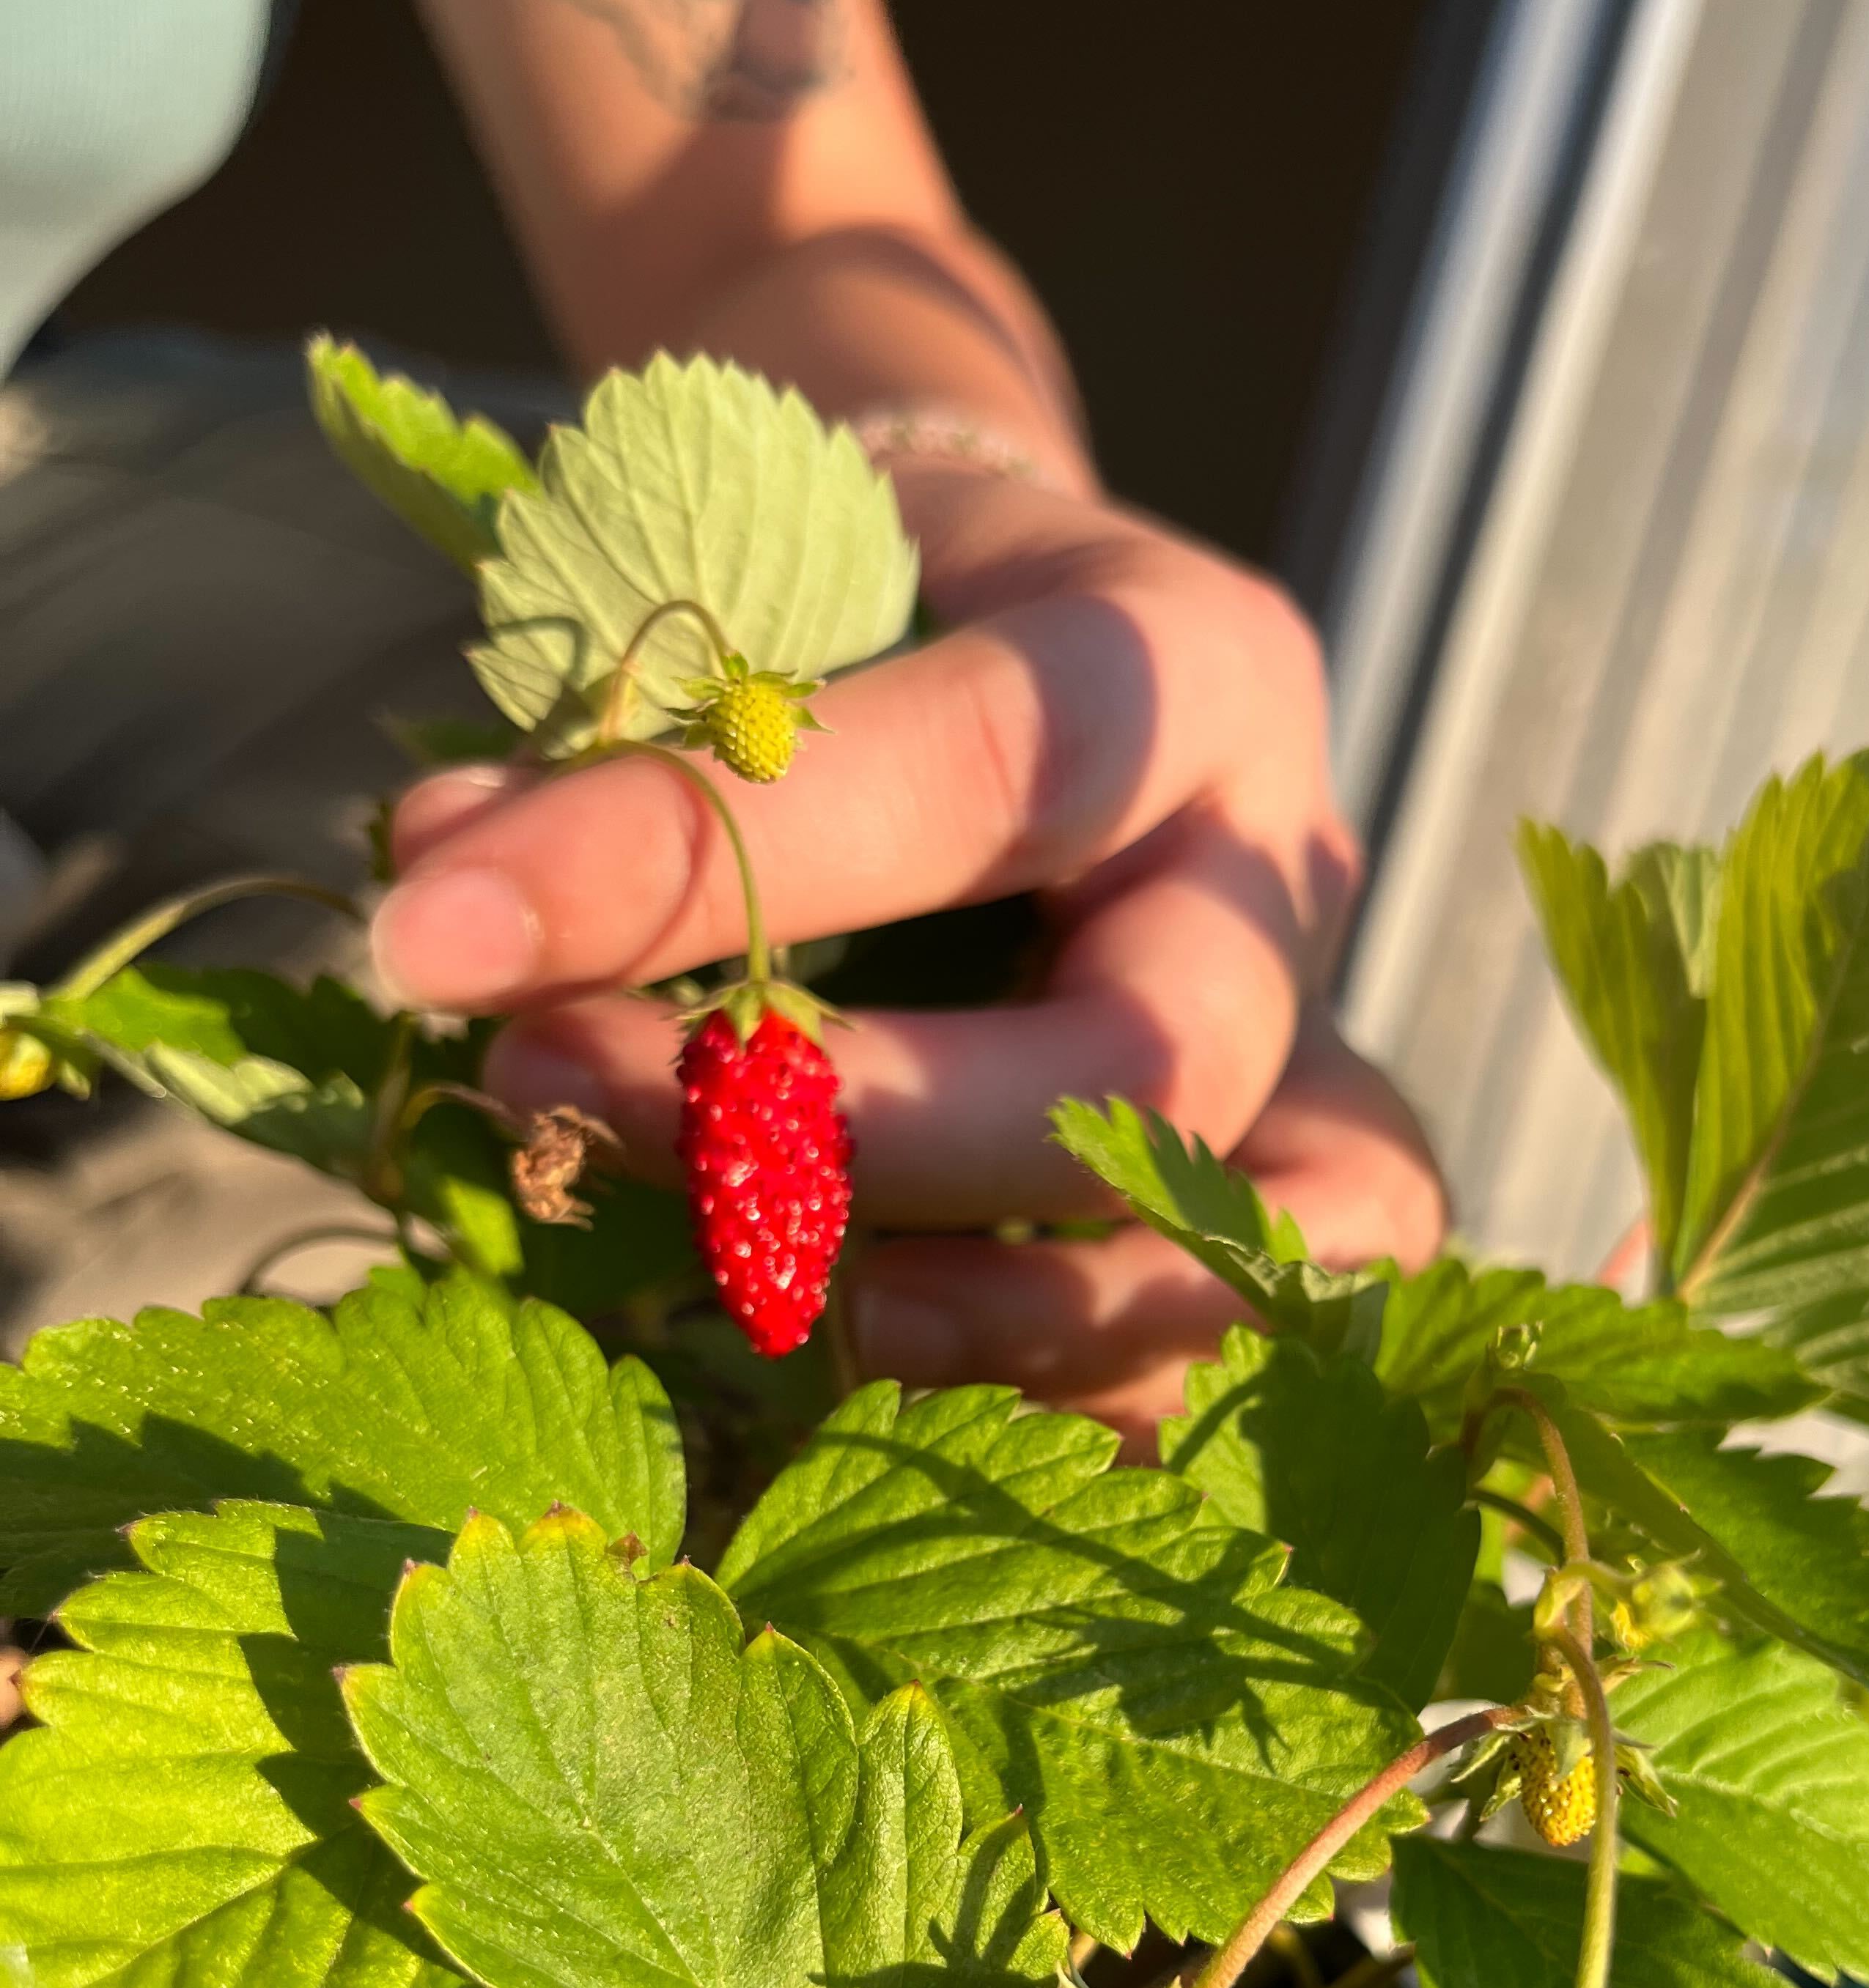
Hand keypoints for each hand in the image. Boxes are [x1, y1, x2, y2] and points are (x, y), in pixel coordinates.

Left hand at [372, 467, 1444, 1432]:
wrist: (1029, 647)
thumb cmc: (883, 607)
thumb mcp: (770, 595)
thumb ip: (633, 735)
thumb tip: (442, 895)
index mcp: (1176, 667)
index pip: (969, 773)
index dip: (701, 862)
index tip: (438, 933)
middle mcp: (1277, 873)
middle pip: (1143, 1070)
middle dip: (847, 1138)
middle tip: (564, 1094)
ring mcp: (1311, 1048)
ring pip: (1235, 1244)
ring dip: (990, 1312)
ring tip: (762, 1291)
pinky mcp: (1283, 1184)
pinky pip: (1230, 1342)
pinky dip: (1071, 1392)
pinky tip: (884, 1361)